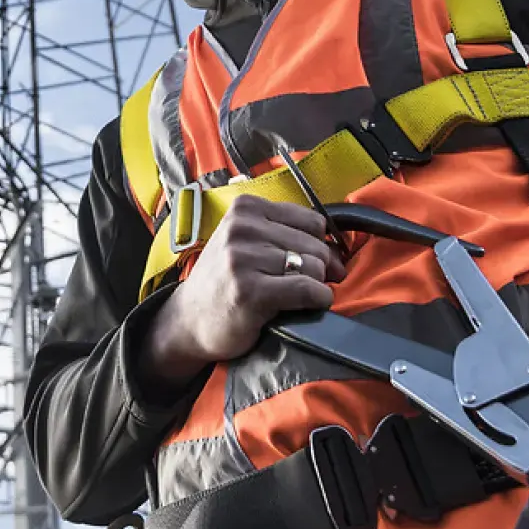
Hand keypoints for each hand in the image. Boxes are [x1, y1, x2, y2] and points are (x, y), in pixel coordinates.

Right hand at [138, 196, 345, 392]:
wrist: (188, 320)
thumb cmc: (225, 280)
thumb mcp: (247, 242)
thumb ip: (286, 236)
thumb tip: (340, 253)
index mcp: (245, 208)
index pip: (312, 221)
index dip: (320, 245)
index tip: (315, 262)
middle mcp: (242, 228)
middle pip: (315, 244)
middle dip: (320, 267)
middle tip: (307, 284)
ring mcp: (243, 259)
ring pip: (313, 266)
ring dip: (317, 285)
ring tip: (298, 296)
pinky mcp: (250, 291)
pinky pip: (305, 289)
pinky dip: (318, 299)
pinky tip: (312, 305)